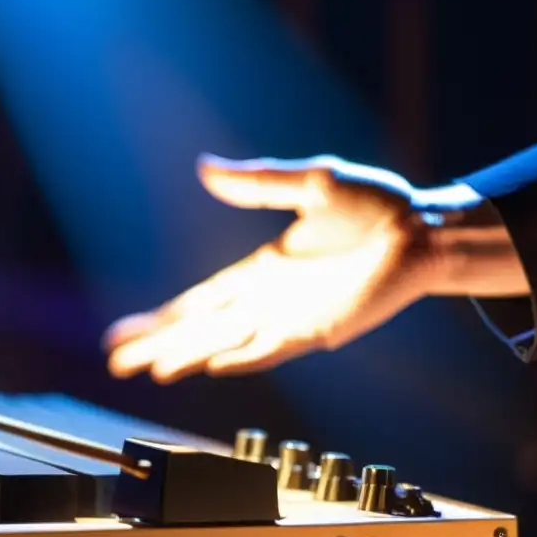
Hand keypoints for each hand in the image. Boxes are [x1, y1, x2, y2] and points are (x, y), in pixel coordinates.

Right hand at [103, 153, 485, 382]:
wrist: (421, 228)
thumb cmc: (373, 204)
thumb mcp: (308, 183)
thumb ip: (256, 183)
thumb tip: (203, 168)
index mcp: (261, 271)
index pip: (198, 300)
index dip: (159, 317)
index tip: (123, 331)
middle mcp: (269, 301)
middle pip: (200, 328)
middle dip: (158, 343)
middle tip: (116, 359)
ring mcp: (292, 318)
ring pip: (226, 342)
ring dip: (189, 355)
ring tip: (150, 368)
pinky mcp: (320, 328)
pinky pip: (273, 347)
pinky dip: (243, 357)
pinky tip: (212, 364)